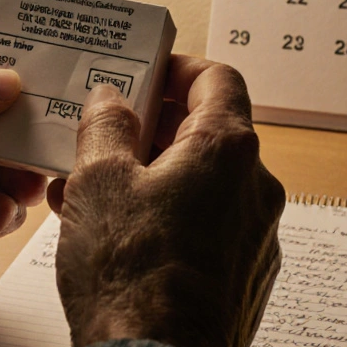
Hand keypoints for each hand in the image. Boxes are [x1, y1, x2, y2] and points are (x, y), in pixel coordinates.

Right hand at [48, 56, 284, 346]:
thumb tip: (113, 101)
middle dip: (150, 129)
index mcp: (228, 150)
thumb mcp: (98, 181)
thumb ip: (107, 126)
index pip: (218, 78)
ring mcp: (255, 237)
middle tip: (104, 132)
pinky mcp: (243, 277)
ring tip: (90, 190)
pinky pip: (205, 227)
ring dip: (150, 177)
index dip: (177, 67)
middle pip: (207, 133)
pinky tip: (115, 234)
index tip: (145, 72)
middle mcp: (255, 189)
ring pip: (201, 185)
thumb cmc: (133, 278)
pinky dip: (165, 217)